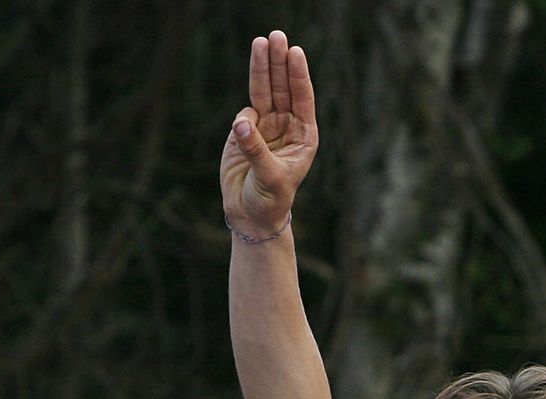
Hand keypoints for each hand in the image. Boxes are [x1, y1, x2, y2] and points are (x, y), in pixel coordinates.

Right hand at [220, 30, 318, 239]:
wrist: (251, 214)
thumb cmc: (271, 200)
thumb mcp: (269, 177)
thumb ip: (256, 150)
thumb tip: (241, 124)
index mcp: (304, 136)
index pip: (302, 99)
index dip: (298, 75)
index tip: (295, 53)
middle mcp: (287, 127)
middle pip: (283, 87)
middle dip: (279, 62)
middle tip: (276, 36)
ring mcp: (266, 127)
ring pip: (264, 91)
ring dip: (262, 68)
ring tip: (260, 41)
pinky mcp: (245, 132)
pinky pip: (245, 114)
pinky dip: (243, 119)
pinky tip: (242, 134)